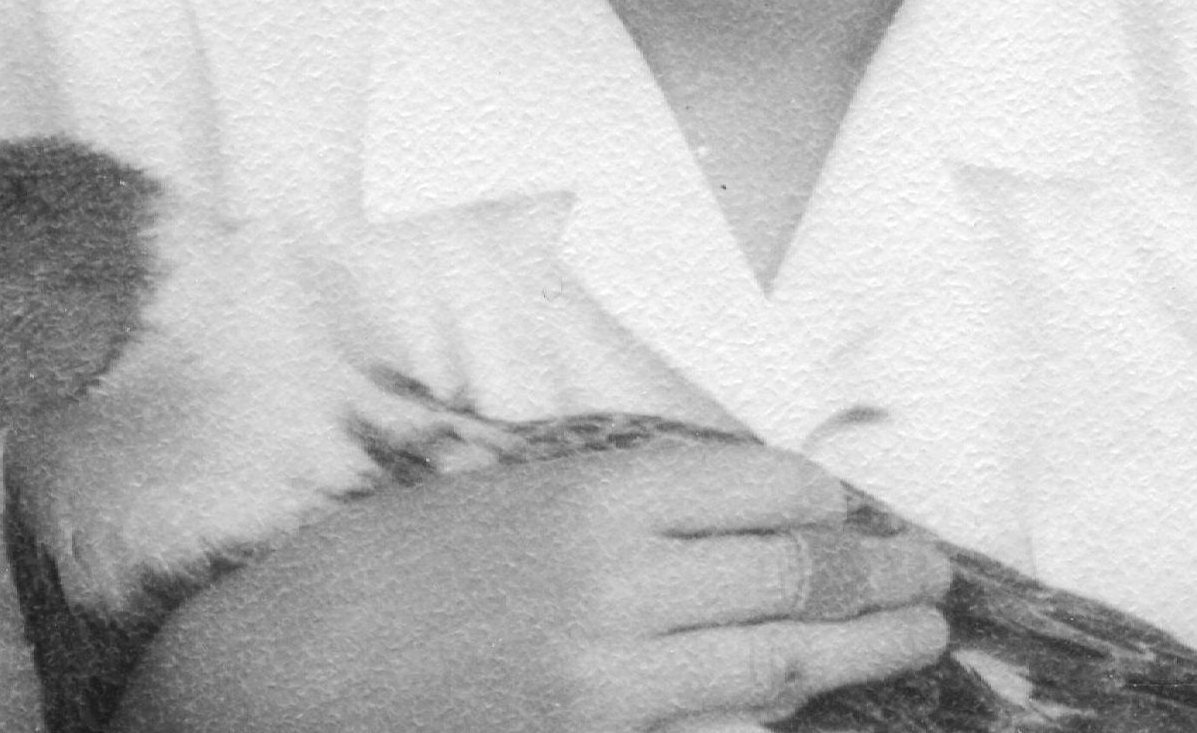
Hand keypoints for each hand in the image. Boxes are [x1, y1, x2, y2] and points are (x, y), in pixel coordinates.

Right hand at [114, 441, 954, 732]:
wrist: (267, 683)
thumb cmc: (363, 577)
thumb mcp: (495, 498)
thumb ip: (610, 506)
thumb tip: (728, 515)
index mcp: (591, 498)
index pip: (762, 488)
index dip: (822, 501)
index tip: (847, 509)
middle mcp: (620, 590)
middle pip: (796, 579)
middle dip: (879, 577)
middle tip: (928, 575)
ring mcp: (613, 690)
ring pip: (778, 668)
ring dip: (858, 651)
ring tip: (911, 638)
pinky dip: (760, 720)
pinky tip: (787, 707)